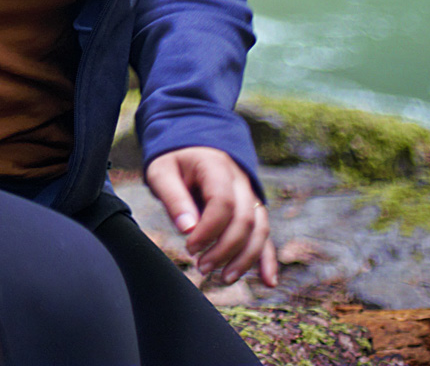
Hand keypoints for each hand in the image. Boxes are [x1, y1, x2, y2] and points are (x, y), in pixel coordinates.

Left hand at [144, 146, 277, 286]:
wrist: (191, 147)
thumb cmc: (174, 162)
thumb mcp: (162, 172)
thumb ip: (173, 198)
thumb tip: (187, 230)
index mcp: (216, 167)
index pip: (222, 203)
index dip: (208, 230)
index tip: (190, 246)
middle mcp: (240, 181)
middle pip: (245, 220)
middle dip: (225, 249)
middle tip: (202, 267)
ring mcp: (250, 195)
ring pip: (260, 230)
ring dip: (245, 258)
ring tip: (224, 278)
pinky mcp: (252, 209)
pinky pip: (265, 234)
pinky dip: (267, 258)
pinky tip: (268, 282)